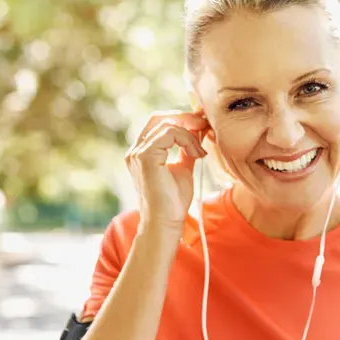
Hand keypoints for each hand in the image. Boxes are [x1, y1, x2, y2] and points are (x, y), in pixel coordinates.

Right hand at [125, 110, 208, 233]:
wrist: (166, 221)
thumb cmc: (173, 201)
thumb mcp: (183, 168)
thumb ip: (186, 150)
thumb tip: (198, 132)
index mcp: (141, 153)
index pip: (158, 124)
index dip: (181, 120)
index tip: (202, 126)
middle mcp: (135, 151)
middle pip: (159, 118)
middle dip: (184, 118)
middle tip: (204, 124)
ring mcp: (138, 153)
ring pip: (167, 124)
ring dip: (189, 133)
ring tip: (200, 151)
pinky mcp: (145, 157)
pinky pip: (170, 133)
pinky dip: (187, 140)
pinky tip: (196, 154)